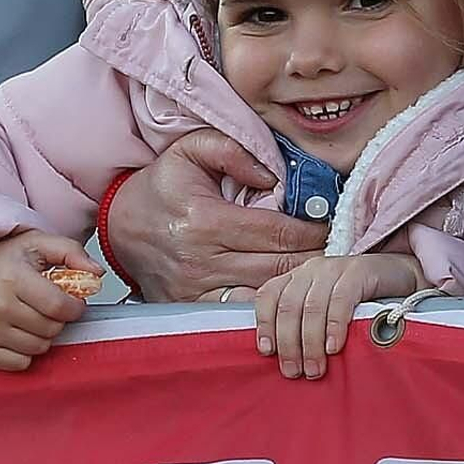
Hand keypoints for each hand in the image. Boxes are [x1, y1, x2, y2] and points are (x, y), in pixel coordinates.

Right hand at [0, 233, 95, 370]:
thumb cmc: (2, 260)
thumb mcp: (38, 243)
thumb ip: (72, 252)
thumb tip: (96, 275)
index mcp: (13, 278)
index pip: (60, 307)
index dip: (75, 307)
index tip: (72, 302)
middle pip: (51, 329)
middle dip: (57, 319)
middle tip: (45, 306)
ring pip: (38, 348)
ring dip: (42, 336)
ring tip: (30, 317)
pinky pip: (19, 364)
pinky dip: (25, 352)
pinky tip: (17, 332)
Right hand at [104, 132, 325, 302]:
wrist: (119, 224)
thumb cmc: (162, 186)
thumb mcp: (190, 150)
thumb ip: (232, 150)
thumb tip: (271, 174)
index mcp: (206, 221)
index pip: (278, 233)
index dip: (314, 233)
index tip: (334, 228)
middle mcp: (202, 261)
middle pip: (279, 268)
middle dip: (317, 262)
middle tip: (344, 254)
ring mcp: (195, 290)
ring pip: (266, 295)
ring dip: (299, 288)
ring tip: (325, 277)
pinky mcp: (191, 308)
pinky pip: (241, 313)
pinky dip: (270, 308)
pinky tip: (291, 297)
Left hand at [254, 251, 420, 377]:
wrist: (402, 275)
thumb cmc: (359, 301)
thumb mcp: (325, 308)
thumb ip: (302, 323)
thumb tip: (278, 355)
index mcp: (297, 277)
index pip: (269, 296)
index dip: (264, 323)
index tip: (267, 352)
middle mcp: (311, 269)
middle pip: (288, 306)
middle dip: (288, 343)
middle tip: (293, 372)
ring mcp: (334, 268)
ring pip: (311, 306)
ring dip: (310, 342)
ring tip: (314, 369)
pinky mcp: (358, 271)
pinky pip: (340, 300)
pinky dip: (334, 326)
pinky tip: (333, 347)